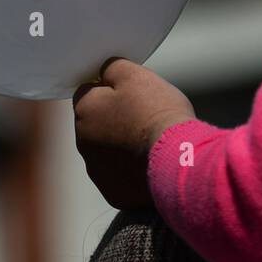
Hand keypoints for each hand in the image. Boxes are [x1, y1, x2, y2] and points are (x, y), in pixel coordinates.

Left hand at [72, 57, 196, 209]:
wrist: (178, 159)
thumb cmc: (156, 112)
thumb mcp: (134, 74)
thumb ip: (111, 68)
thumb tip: (103, 70)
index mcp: (84, 110)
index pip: (88, 91)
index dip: (110, 89)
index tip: (132, 93)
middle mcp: (83, 143)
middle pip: (96, 123)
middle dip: (114, 119)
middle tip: (145, 117)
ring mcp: (97, 171)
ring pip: (107, 152)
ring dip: (122, 146)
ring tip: (151, 142)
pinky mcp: (114, 193)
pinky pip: (120, 177)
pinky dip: (131, 171)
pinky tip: (151, 164)